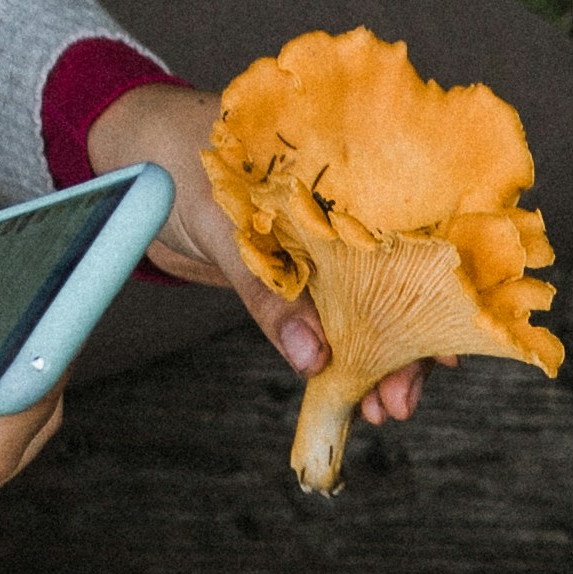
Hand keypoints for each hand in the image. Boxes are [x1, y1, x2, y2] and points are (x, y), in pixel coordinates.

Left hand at [85, 81, 432, 435]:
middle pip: (397, 284)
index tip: (441, 350)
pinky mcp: (298, 277)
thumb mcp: (225, 227)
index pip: (409, 238)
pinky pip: (332, 321)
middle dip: (405, 348)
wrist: (131, 162)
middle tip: (397, 404)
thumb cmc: (175, 163)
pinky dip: (343, 359)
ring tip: (381, 411)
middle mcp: (346, 212)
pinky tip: (355, 392)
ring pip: (369, 310)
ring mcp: (324, 249)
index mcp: (345, 176)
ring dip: (379, 363)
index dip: (433, 294)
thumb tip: (316, 360)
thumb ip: (269, 294)